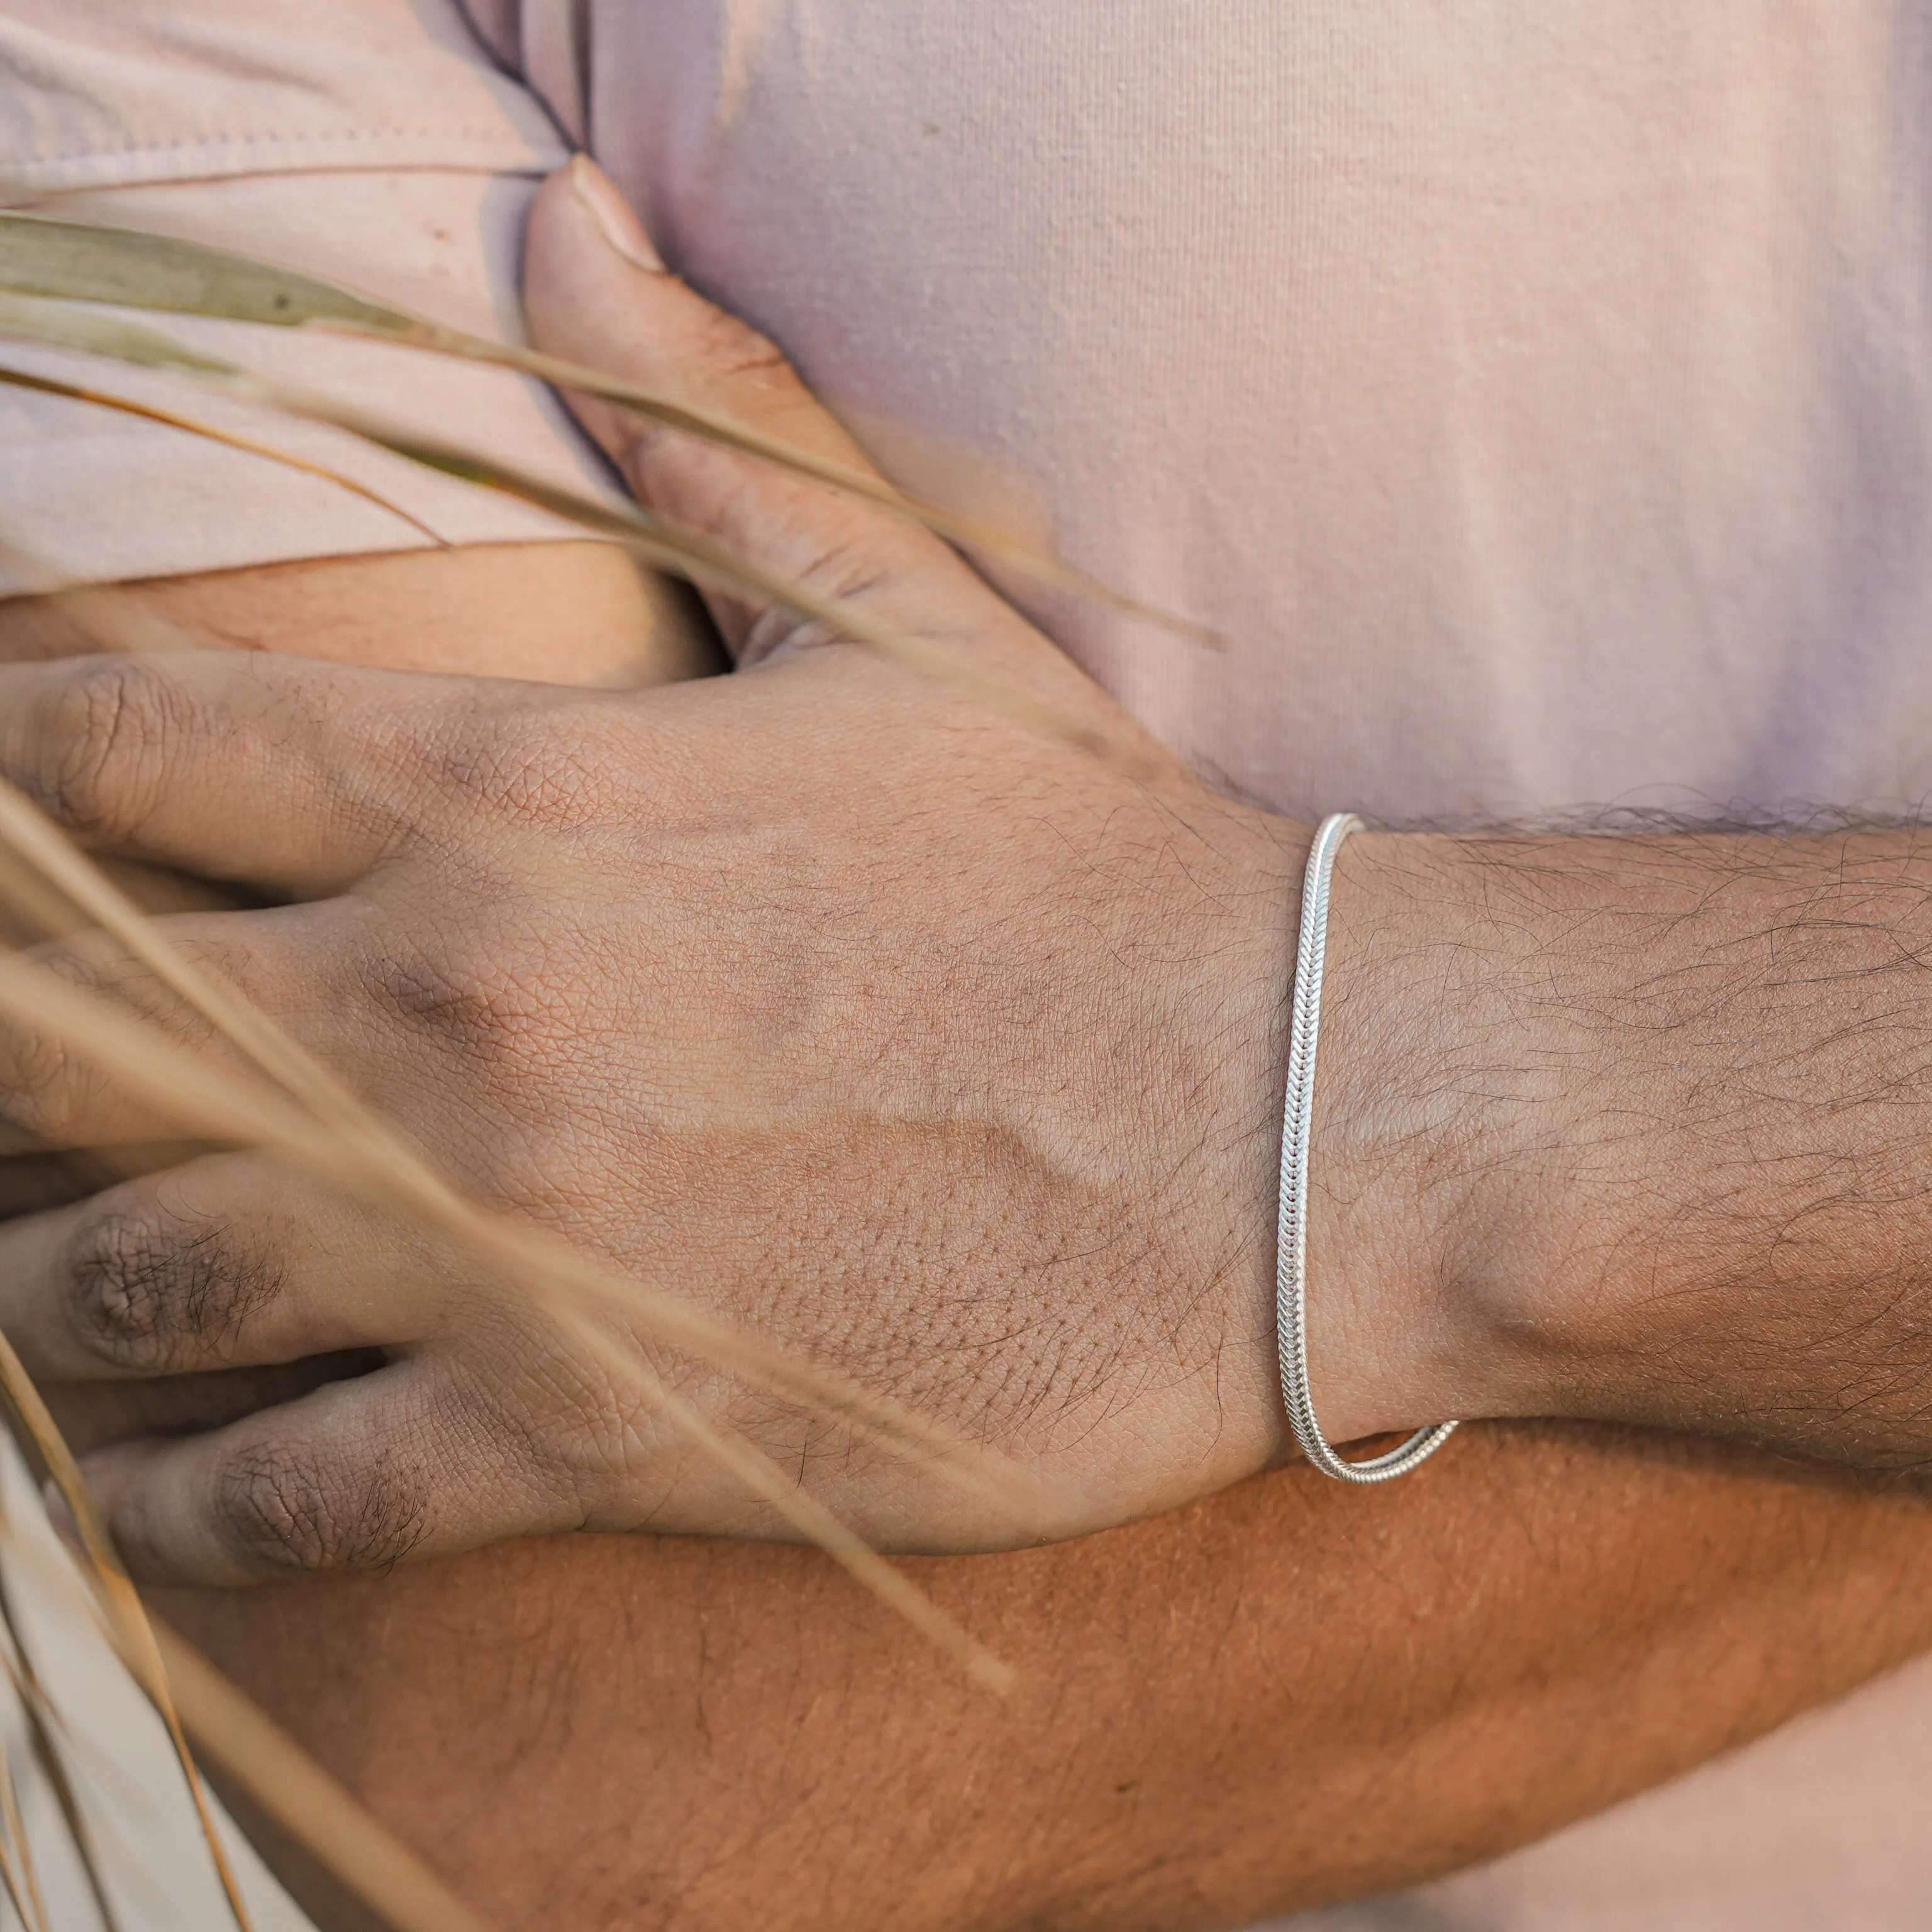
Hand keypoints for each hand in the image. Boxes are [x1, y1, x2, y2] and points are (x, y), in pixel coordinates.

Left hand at [0, 162, 1351, 1582]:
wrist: (1305, 1118)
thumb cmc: (1102, 874)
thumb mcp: (902, 622)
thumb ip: (704, 423)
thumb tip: (564, 219)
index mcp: (514, 794)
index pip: (108, 757)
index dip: (6, 793)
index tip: (14, 847)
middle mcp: (461, 1008)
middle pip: (47, 1038)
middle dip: (0, 1068)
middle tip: (39, 1101)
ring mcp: (514, 1237)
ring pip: (122, 1285)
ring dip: (66, 1291)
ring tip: (83, 1290)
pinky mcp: (599, 1433)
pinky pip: (286, 1495)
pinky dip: (196, 1502)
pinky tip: (195, 1484)